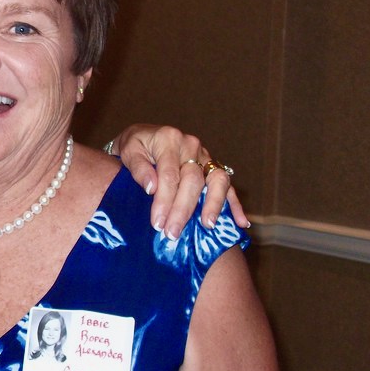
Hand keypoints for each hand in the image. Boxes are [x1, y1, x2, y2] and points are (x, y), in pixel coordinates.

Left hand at [111, 125, 249, 238]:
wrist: (144, 137)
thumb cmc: (134, 146)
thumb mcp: (128, 151)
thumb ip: (138, 168)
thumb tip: (152, 187)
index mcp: (169, 139)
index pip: (169, 174)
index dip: (164, 200)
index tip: (157, 223)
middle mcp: (191, 145)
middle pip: (193, 180)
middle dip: (183, 209)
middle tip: (173, 233)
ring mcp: (205, 156)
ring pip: (218, 180)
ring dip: (214, 204)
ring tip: (208, 226)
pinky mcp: (213, 167)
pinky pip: (227, 185)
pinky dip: (235, 204)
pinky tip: (241, 222)